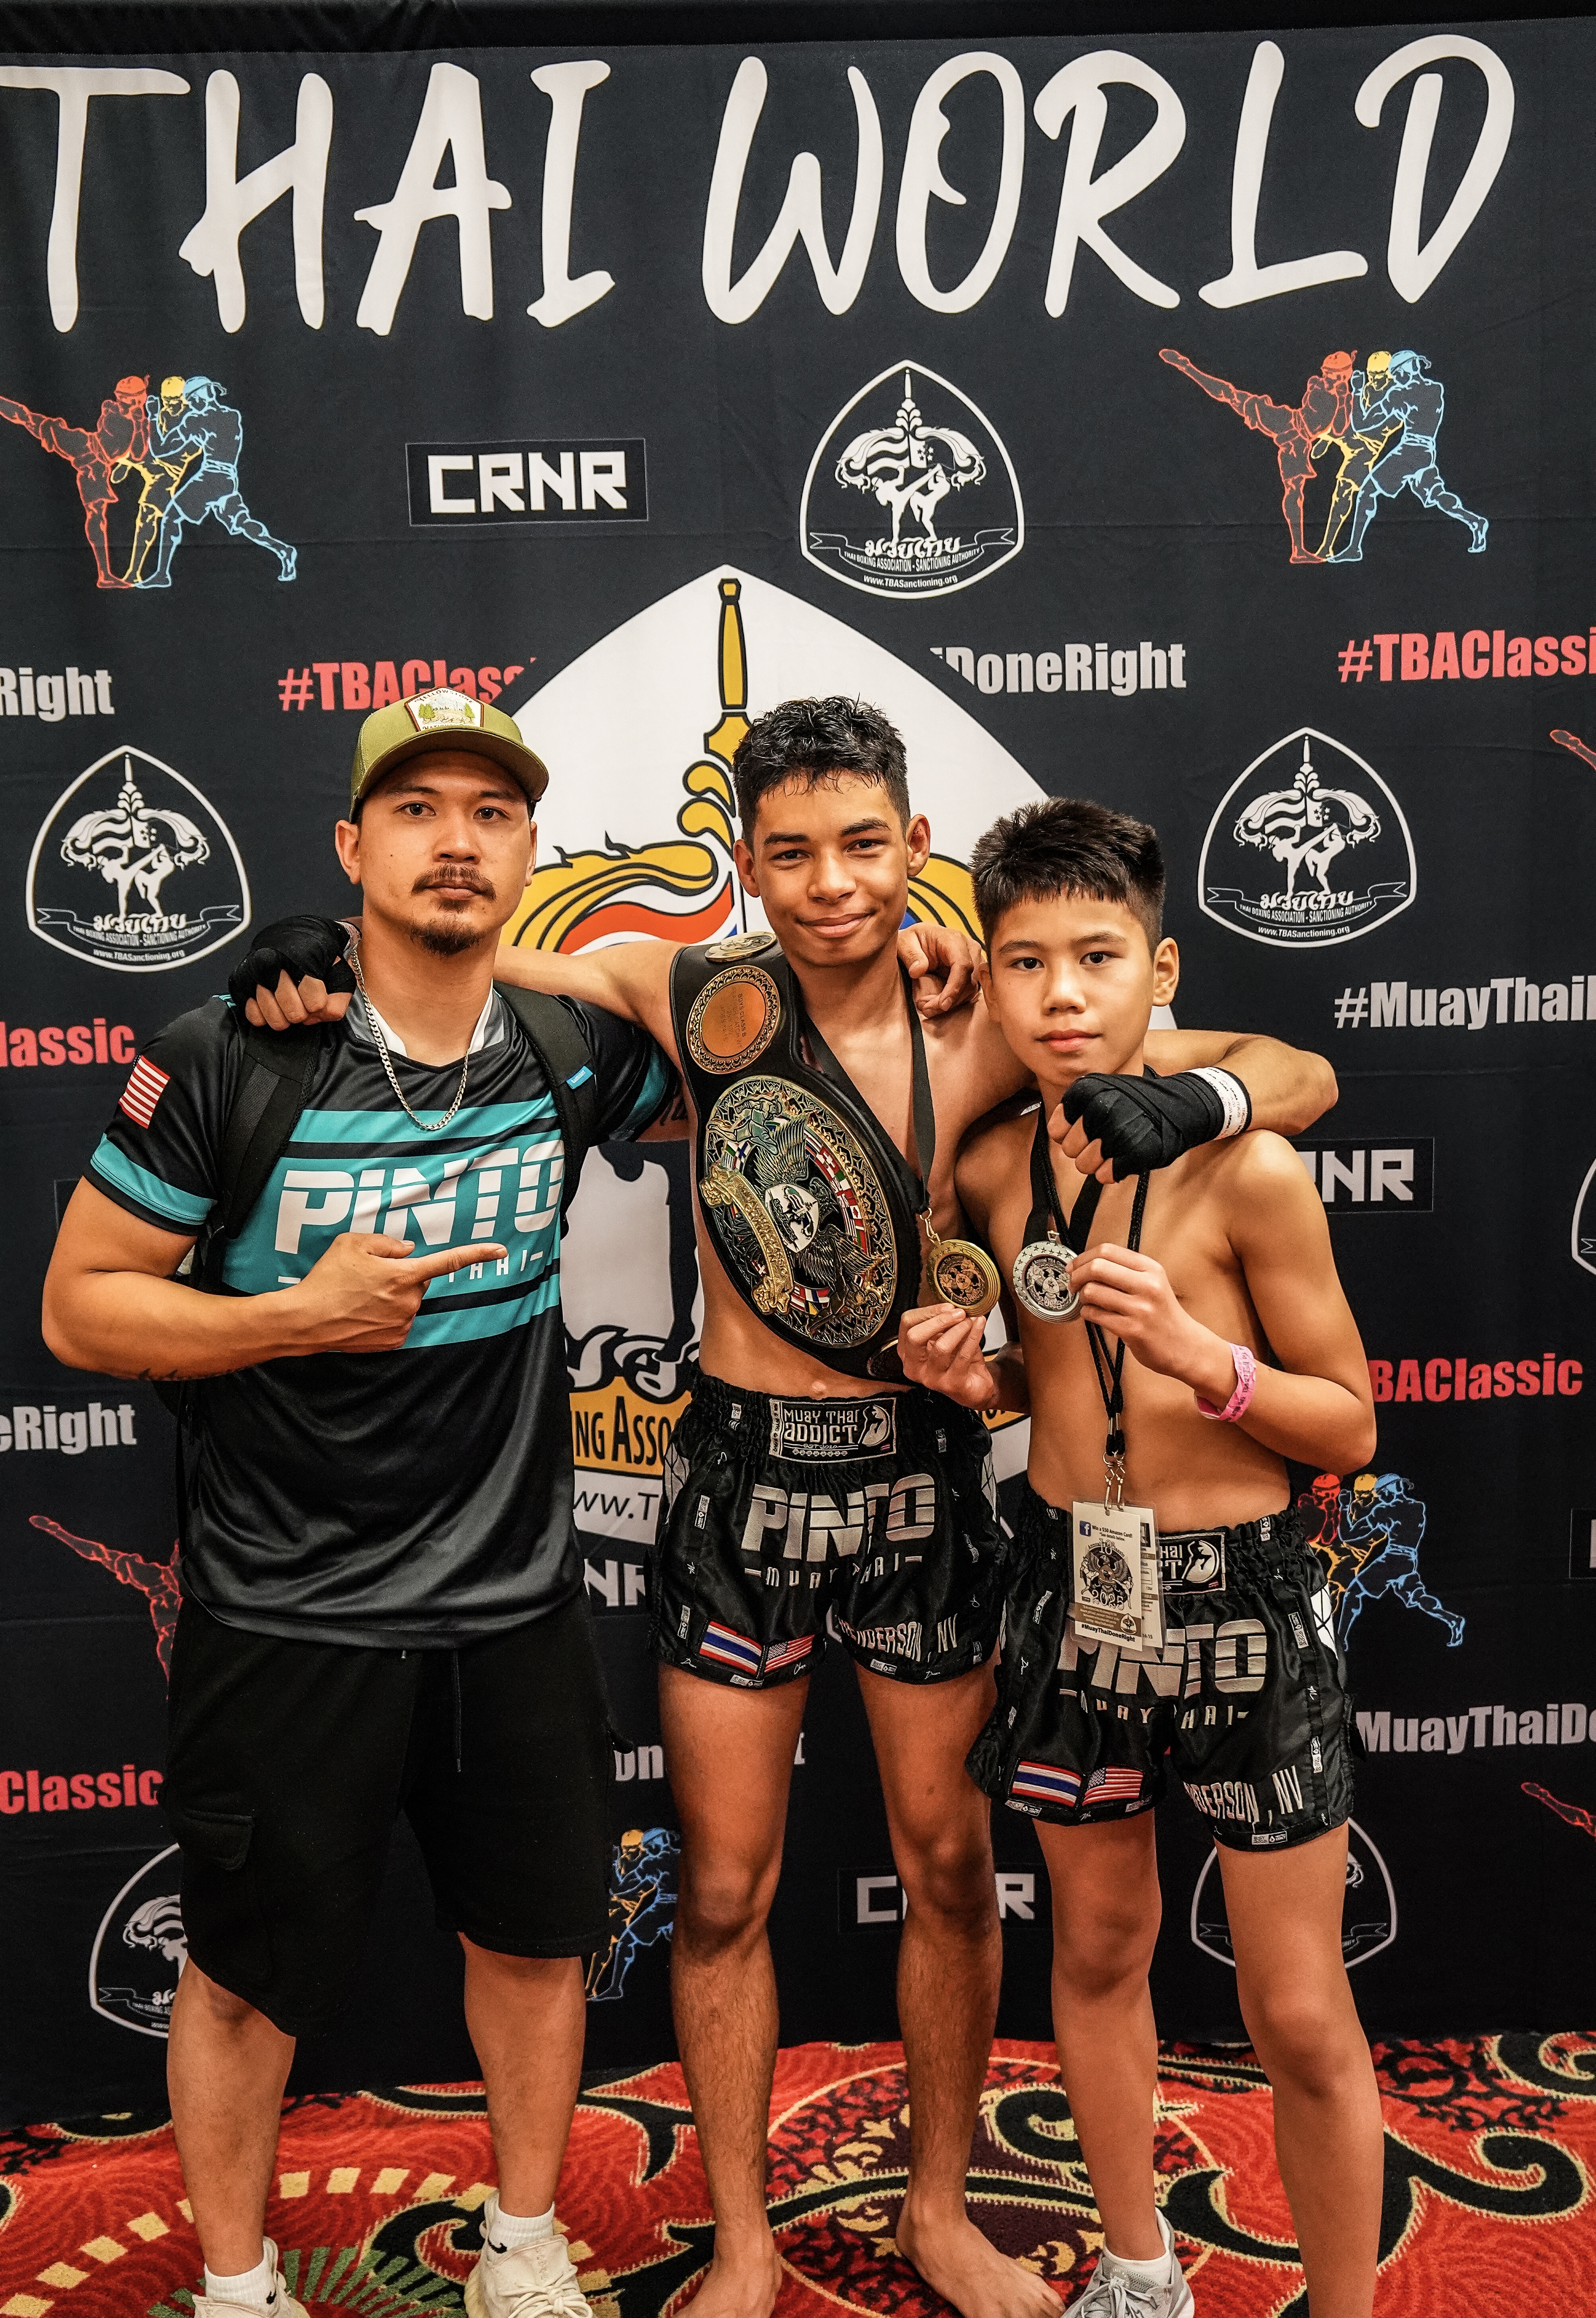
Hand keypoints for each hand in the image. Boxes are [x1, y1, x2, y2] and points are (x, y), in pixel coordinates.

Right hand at [229, 914, 355, 1028]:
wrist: (295, 937)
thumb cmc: (319, 958)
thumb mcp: (341, 974)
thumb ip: (338, 1001)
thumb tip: (318, 1016)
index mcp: (303, 956)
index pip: (315, 1003)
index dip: (319, 1005)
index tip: (318, 996)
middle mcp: (274, 961)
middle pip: (294, 1013)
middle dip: (303, 1012)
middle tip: (302, 1000)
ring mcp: (254, 971)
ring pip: (274, 1018)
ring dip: (285, 1016)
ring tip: (288, 1001)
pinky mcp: (240, 982)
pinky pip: (255, 1016)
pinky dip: (266, 1015)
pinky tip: (274, 1002)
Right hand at [284, 1233, 507, 1353]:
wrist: (305, 1320)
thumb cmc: (326, 1279)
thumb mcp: (353, 1243)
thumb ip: (387, 1243)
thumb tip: (408, 1251)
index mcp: (403, 1275)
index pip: (448, 1261)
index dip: (477, 1253)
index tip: (500, 1249)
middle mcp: (408, 1302)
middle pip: (418, 1281)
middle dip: (402, 1276)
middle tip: (369, 1276)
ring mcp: (402, 1324)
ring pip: (407, 1302)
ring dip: (392, 1297)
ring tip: (359, 1296)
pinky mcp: (392, 1341)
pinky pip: (398, 1321)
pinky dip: (384, 1315)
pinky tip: (361, 1313)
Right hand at [896, 1303, 997, 1407]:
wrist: (976, 1384)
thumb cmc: (958, 1359)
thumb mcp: (946, 1337)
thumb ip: (943, 1323)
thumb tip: (951, 1304)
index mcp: (907, 1351)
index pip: (907, 1323)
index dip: (927, 1311)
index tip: (947, 1305)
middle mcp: (914, 1367)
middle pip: (915, 1336)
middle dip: (939, 1320)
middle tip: (959, 1313)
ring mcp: (931, 1378)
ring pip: (941, 1347)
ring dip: (959, 1329)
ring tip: (971, 1320)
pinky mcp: (951, 1385)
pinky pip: (963, 1356)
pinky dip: (973, 1337)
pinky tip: (979, 1326)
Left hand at [897, 921, 984, 1015]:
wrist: (920, 939)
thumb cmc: (913, 939)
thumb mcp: (904, 942)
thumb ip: (911, 955)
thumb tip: (918, 971)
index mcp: (954, 940)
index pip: (963, 965)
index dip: (954, 988)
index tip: (942, 1005)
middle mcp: (969, 949)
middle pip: (969, 981)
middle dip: (949, 1000)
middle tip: (926, 1008)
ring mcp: (974, 962)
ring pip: (970, 990)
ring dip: (950, 1003)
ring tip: (927, 1007)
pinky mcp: (971, 973)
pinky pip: (967, 992)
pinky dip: (952, 1002)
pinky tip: (935, 1004)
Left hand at [1058, 1070, 1234, 1182]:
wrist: (1183, 1106)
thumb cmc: (1139, 1102)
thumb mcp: (1105, 1091)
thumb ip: (1078, 1109)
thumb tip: (1058, 1134)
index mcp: (1089, 1089)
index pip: (1056, 1128)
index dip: (1067, 1135)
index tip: (1083, 1132)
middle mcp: (1101, 1108)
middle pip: (1069, 1150)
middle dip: (1083, 1151)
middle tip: (1101, 1143)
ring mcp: (1119, 1131)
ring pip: (1084, 1166)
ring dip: (1098, 1163)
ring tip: (1115, 1149)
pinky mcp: (1136, 1153)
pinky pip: (1106, 1175)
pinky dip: (1113, 1172)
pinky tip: (1125, 1158)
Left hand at [1068, 1243, 1232, 1397]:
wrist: (1185, 1345)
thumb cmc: (1163, 1314)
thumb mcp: (1153, 1283)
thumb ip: (1126, 1271)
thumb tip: (1087, 1263)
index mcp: (1151, 1269)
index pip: (1108, 1250)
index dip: (1083, 1257)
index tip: (1073, 1265)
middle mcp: (1147, 1285)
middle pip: (1097, 1267)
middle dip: (1077, 1275)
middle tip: (1072, 1283)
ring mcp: (1140, 1308)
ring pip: (1092, 1292)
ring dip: (1082, 1297)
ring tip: (1087, 1302)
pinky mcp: (1132, 1330)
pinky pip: (1095, 1315)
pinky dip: (1088, 1314)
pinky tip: (1094, 1314)